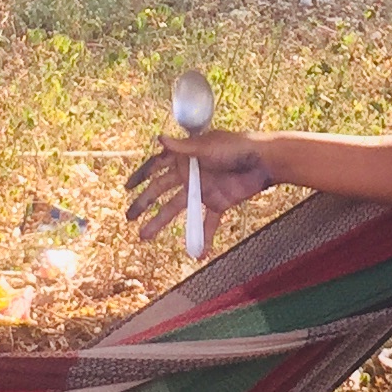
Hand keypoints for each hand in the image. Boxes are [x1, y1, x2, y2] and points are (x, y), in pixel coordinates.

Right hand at [126, 125, 276, 253]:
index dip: (140, 176)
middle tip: (130, 217)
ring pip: (177, 209)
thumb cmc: (236, 147)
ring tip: (144, 237)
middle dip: (144, 203)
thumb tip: (158, 138)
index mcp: (184, 157)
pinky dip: (202, 237)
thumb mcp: (207, 146)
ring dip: (161, 223)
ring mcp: (202, 190)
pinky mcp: (218, 203)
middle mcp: (190, 174)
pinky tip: (196, 252)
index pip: (156, 166)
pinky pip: (207, 222)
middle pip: (161, 191)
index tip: (126, 188)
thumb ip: (182, 148)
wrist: (264, 162)